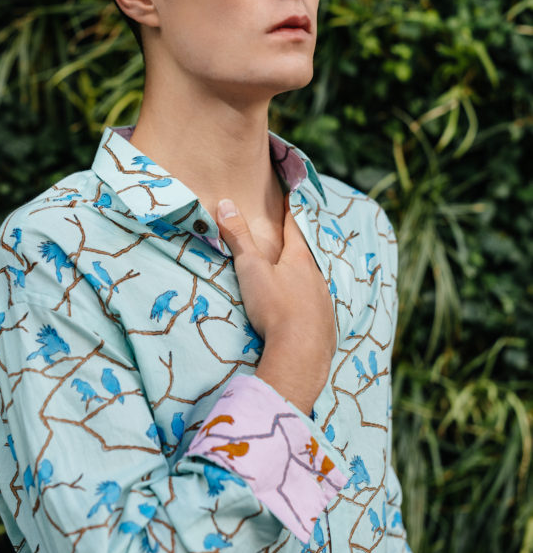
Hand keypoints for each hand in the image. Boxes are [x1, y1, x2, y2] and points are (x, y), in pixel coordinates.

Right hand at [217, 197, 335, 414]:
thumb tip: (226, 203)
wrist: (301, 354)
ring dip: (302, 276)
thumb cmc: (275, 307)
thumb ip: (239, 238)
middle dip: (296, 246)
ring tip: (293, 275)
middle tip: (288, 238)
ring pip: (313, 281)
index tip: (289, 198)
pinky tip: (301, 310)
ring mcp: (323, 301)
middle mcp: (316, 277)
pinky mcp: (325, 325)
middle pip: (305, 255)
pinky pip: (316, 306)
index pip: (293, 227)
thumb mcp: (251, 270)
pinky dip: (307, 302)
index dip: (289, 212)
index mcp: (299, 259)